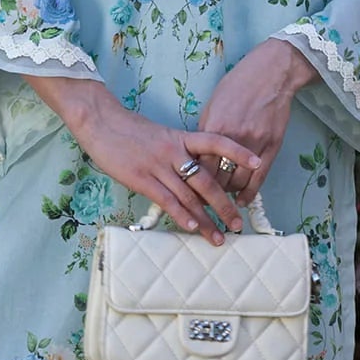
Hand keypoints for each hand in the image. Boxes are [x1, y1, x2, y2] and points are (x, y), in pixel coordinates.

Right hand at [21, 73, 260, 242]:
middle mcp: (174, 151)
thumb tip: (196, 177)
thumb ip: (180, 153)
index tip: (258, 163)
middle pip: (207, 180)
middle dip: (225, 205)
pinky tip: (191, 227)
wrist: (101, 122)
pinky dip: (181, 215)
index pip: (217, 142)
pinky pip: (166, 200)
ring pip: (189, 196)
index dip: (238, 152)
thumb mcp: (162, 136)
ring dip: (206, 220)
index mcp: (182, 137)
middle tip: (238, 224)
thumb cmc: (131, 130)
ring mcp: (158, 165)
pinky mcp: (140, 178)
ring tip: (219, 237)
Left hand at [196, 39, 317, 206]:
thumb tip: (197, 155)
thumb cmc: (238, 85)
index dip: (192, 182)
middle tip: (202, 201)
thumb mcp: (213, 105)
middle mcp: (233, 139)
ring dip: (228, 194)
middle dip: (208, 193)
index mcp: (214, 127)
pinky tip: (242, 201)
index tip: (187, 190)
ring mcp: (254, 144)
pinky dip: (249, 193)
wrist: (271, 73)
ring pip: (237, 182)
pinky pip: (259, 179)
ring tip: (222, 199)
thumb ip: (205, 131)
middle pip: (216, 178)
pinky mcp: (272, 147)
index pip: (199, 166)